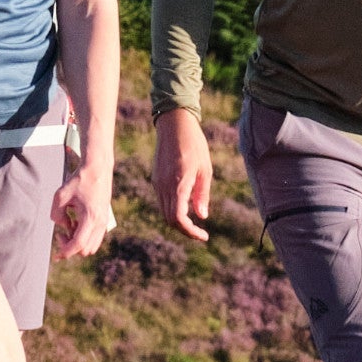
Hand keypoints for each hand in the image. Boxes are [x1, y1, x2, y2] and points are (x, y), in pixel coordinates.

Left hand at [55, 158, 115, 261]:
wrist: (97, 168)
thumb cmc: (79, 180)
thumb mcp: (60, 196)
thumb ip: (56, 215)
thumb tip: (62, 227)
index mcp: (90, 218)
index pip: (78, 244)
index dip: (65, 252)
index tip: (56, 255)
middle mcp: (100, 222)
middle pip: (86, 250)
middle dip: (71, 246)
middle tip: (61, 232)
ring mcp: (104, 221)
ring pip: (92, 246)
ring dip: (79, 242)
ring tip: (69, 225)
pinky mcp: (104, 219)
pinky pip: (95, 237)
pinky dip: (85, 236)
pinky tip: (76, 222)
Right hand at [152, 110, 213, 240]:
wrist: (174, 125)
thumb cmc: (194, 145)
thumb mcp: (205, 170)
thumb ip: (202, 195)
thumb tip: (202, 216)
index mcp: (178, 185)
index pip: (178, 219)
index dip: (190, 232)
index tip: (203, 236)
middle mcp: (164, 186)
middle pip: (169, 219)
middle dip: (185, 229)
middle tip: (200, 232)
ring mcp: (158, 183)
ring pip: (164, 211)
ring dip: (178, 220)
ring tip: (194, 221)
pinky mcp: (156, 179)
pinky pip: (163, 201)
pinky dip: (173, 209)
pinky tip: (185, 205)